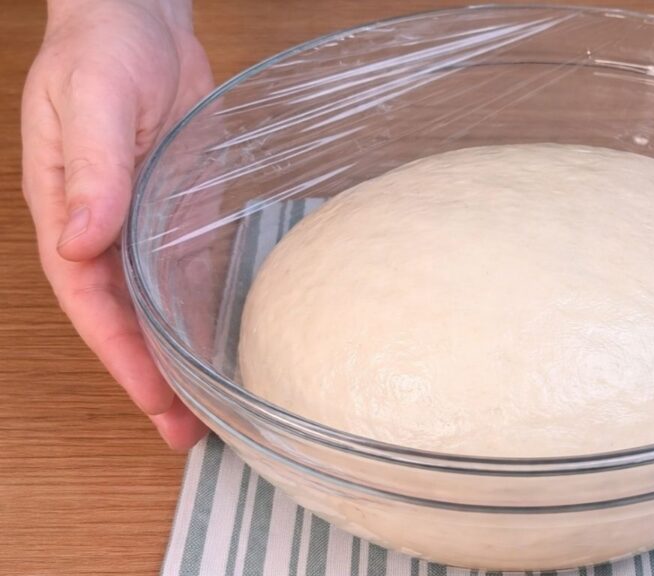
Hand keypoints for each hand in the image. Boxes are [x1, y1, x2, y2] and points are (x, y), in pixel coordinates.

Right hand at [21, 0, 213, 449]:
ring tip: (204, 410)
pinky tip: (220, 343)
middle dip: (149, 377)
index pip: (90, 302)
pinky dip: (198, 312)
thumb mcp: (89, 102)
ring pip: (155, 306)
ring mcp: (142, 223)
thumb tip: (82, 241)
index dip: (120, 355)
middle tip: (185, 431)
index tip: (152, 398)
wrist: (139, 20)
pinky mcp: (177, 211)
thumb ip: (89, 172)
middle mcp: (103, 229)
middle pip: (123, 319)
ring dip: (176, 357)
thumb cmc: (100, 50)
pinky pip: (186, 272)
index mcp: (69, 213)